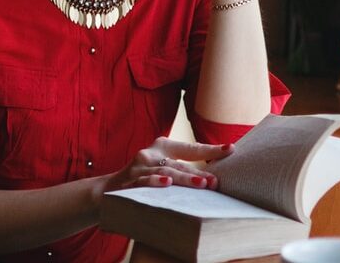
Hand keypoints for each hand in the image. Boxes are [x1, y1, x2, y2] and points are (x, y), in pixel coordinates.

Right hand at [96, 137, 234, 199]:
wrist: (108, 192)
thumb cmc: (143, 180)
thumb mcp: (161, 169)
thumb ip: (181, 169)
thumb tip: (213, 179)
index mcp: (162, 146)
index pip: (190, 148)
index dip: (210, 150)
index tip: (231, 148)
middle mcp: (150, 153)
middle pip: (180, 163)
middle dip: (199, 172)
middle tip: (216, 181)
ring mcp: (139, 167)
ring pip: (166, 172)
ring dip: (185, 179)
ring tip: (202, 184)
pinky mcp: (129, 181)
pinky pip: (145, 182)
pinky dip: (156, 182)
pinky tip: (167, 184)